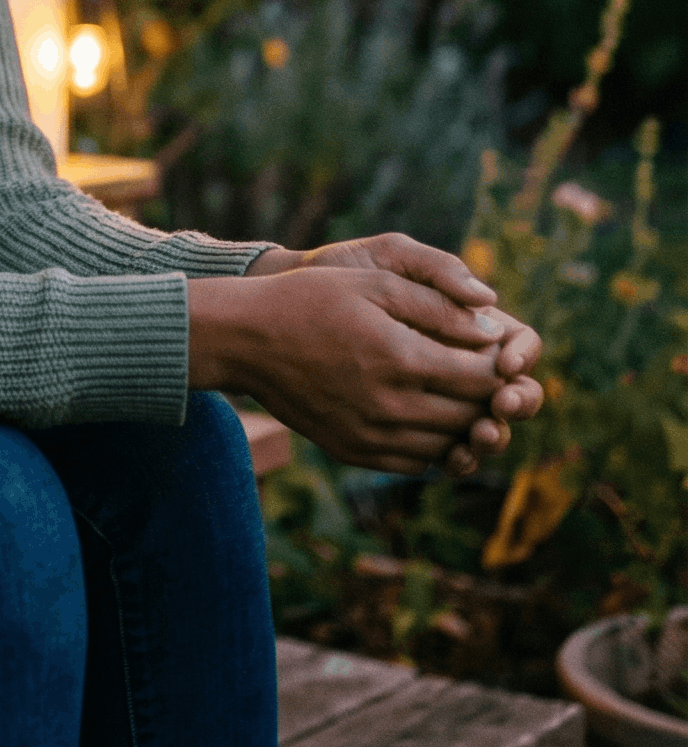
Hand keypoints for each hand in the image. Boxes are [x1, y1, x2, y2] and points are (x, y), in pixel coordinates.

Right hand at [246, 232, 541, 472]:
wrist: (247, 339)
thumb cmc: (311, 300)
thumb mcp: (374, 284)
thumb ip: (436, 306)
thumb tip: (491, 331)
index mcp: (400, 358)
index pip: (481, 378)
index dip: (500, 367)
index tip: (500, 353)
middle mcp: (388, 406)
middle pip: (468, 415)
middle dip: (489, 399)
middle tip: (490, 380)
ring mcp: (369, 435)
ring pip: (445, 444)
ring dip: (464, 426)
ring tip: (463, 400)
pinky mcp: (352, 451)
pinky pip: (413, 462)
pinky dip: (433, 447)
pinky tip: (429, 421)